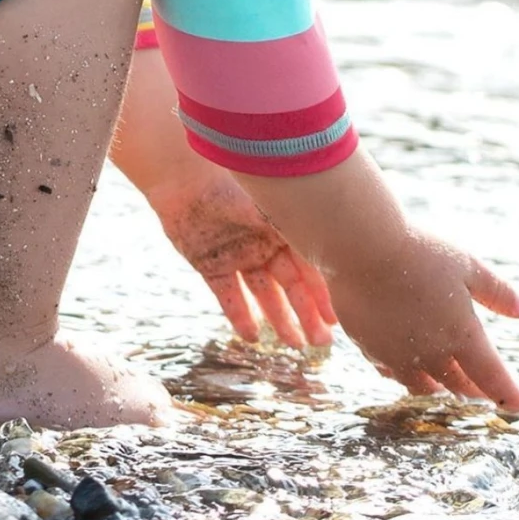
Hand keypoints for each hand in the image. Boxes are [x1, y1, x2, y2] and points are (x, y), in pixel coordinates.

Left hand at [148, 171, 337, 349]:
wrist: (182, 174)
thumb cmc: (230, 181)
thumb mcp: (267, 205)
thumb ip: (293, 227)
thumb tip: (331, 246)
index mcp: (281, 226)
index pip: (309, 265)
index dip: (323, 292)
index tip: (336, 319)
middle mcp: (263, 243)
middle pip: (290, 284)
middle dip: (306, 313)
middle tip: (320, 343)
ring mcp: (237, 255)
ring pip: (263, 294)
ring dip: (279, 319)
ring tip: (294, 345)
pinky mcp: (210, 264)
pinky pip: (228, 295)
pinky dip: (239, 315)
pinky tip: (251, 337)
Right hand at [325, 226, 518, 410]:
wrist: (362, 249)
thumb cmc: (419, 252)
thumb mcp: (468, 266)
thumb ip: (497, 292)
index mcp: (462, 336)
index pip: (493, 378)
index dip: (511, 396)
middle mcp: (431, 354)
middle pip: (458, 386)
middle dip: (474, 392)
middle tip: (483, 393)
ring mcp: (398, 355)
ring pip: (422, 387)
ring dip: (438, 388)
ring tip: (444, 387)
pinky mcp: (369, 348)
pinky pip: (391, 372)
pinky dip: (404, 375)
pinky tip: (404, 367)